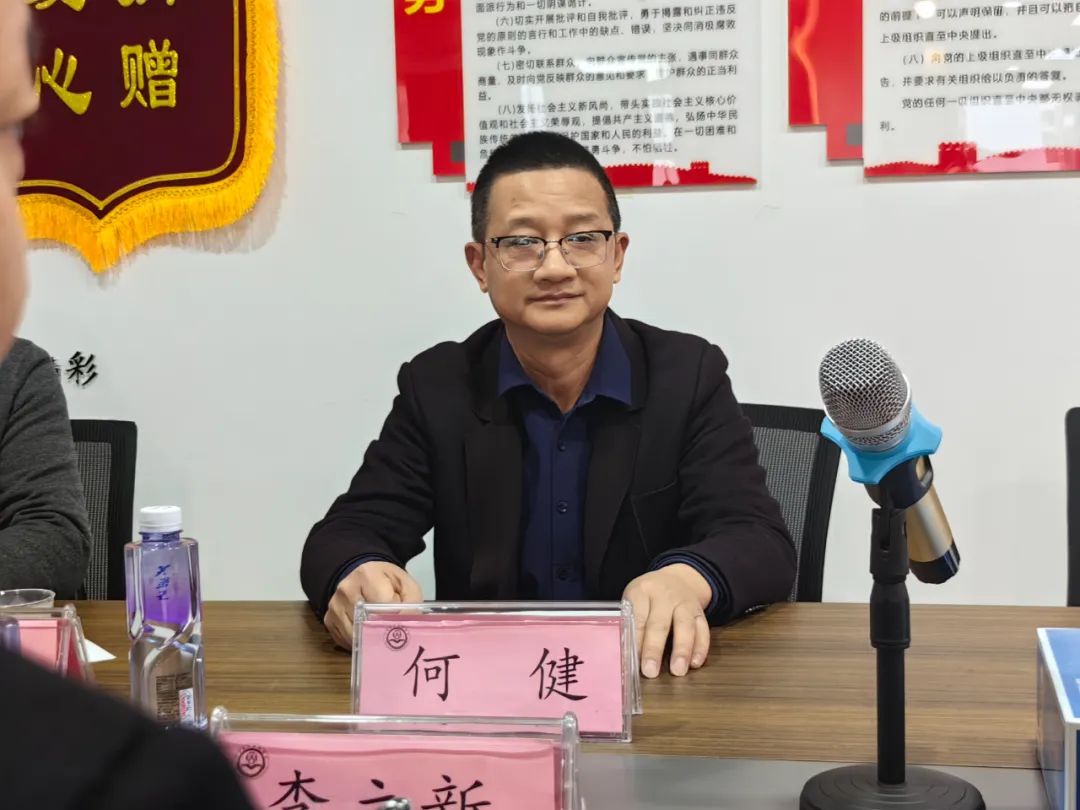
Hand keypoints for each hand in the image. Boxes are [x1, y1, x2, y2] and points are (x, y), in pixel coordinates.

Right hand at [323, 561, 423, 648]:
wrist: (363, 576)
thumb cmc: (387, 582)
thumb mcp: (405, 585)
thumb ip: (411, 604)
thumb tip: (406, 628)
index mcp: (367, 576)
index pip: (382, 606)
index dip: (395, 619)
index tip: (404, 626)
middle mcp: (346, 590)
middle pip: (366, 624)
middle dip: (382, 634)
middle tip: (394, 638)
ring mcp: (334, 607)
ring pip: (355, 636)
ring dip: (370, 641)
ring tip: (382, 636)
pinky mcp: (329, 621)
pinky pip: (346, 641)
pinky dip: (359, 643)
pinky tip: (368, 636)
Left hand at [623, 564, 711, 678]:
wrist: (678, 578)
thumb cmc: (649, 596)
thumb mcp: (634, 599)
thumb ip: (630, 622)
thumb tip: (627, 654)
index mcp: (642, 591)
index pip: (637, 617)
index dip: (635, 640)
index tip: (632, 661)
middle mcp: (665, 596)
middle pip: (659, 623)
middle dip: (654, 649)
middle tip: (650, 671)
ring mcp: (685, 603)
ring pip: (685, 626)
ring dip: (682, 650)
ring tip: (678, 670)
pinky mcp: (700, 612)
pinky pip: (703, 630)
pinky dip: (701, 648)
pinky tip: (695, 663)